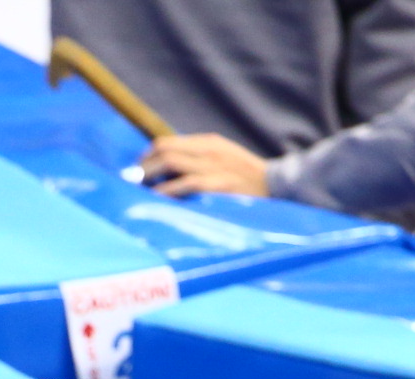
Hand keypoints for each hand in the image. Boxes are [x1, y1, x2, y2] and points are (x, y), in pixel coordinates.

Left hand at [139, 133, 268, 197]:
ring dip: (149, 175)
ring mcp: (213, 167)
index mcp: (210, 143)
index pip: (167, 143)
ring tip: (140, 190)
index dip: (147, 157)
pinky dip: (166, 191)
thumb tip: (171, 172)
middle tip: (134, 183)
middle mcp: (208, 151)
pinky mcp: (219, 185)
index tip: (139, 172)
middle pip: (163, 149)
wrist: (281, 187)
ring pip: (169, 161)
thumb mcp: (226, 162)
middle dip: (143, 166)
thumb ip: (202, 163)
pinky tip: (157, 199)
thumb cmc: (251, 182)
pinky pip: (184, 184)